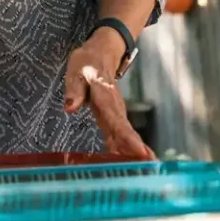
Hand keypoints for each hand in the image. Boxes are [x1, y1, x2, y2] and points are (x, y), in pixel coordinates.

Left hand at [64, 32, 154, 159]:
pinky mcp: (113, 116)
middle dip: (136, 151)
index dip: (128, 139)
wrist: (101, 53)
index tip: (140, 153)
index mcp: (106, 99)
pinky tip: (128, 161)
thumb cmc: (87, 63)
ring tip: (147, 168)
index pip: (118, 123)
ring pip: (125, 135)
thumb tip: (70, 108)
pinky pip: (120, 134)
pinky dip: (125, 148)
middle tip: (149, 167)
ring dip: (133, 152)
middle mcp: (114, 108)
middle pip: (126, 133)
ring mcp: (116, 112)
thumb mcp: (76, 71)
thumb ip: (74, 91)